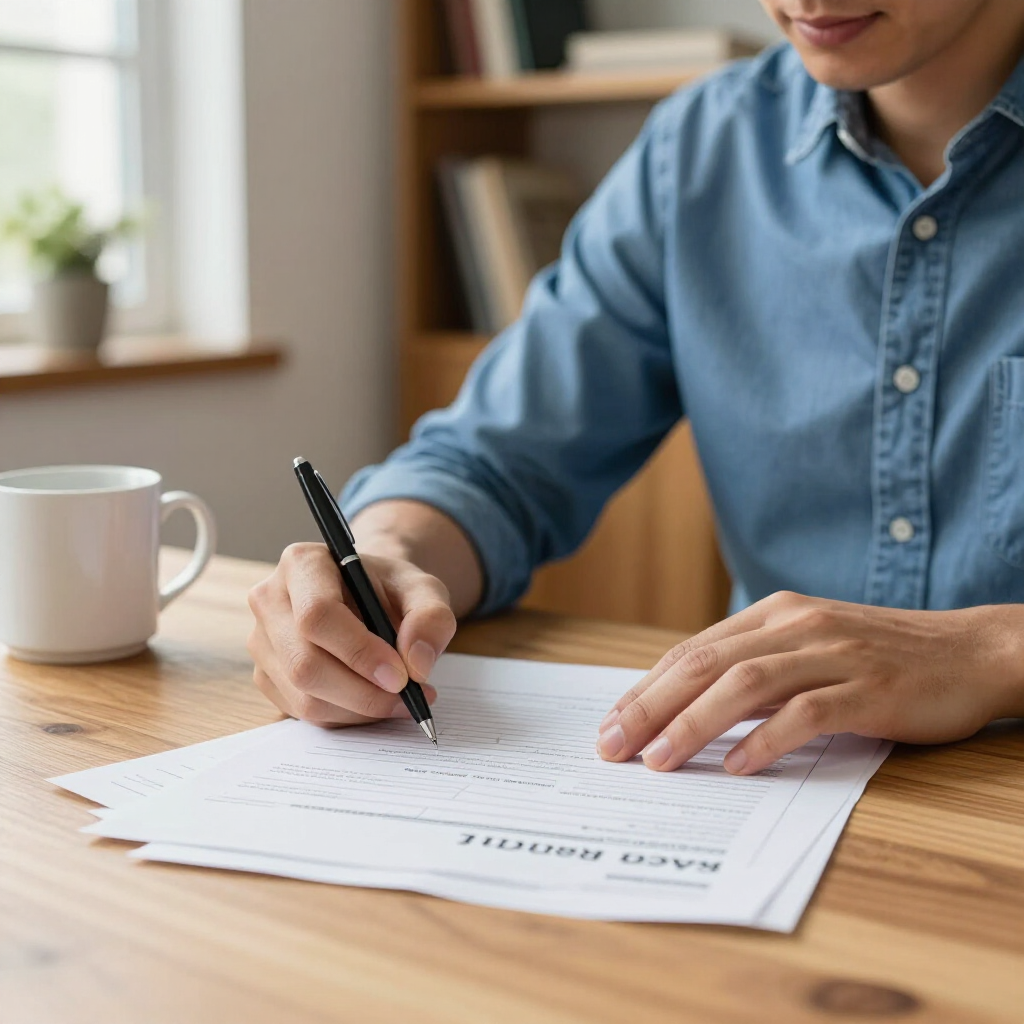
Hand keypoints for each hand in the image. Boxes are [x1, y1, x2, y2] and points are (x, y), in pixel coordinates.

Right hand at [247, 542, 455, 726]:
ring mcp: (262, 641)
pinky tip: (374, 701)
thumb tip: (416, 663)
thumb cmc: (391, 589)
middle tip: (409, 697)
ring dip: (359, 709)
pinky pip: (302, 712)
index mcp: (302, 563)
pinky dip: (346, 716)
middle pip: (305, 664)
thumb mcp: (425, 590)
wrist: (370, 597)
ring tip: (400, 699)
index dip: (359, 652)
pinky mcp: (266, 675)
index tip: (400, 676)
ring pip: (303, 696)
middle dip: (363, 692)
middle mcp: (270, 599)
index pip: (317, 615)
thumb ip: (431, 618)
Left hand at [596, 592, 1023, 774]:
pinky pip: (806, 713)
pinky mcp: (869, 688)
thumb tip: (689, 706)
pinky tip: (736, 767)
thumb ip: (756, 667)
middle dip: (650, 705)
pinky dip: (765, 740)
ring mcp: (833, 654)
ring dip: (694, 723)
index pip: (693, 649)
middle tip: (612, 745)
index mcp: (775, 613)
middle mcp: (797, 625)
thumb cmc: (880, 657)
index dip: (647, 687)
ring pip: (746, 684)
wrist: (970, 651)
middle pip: (706, 663)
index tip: (612, 723)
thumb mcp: (808, 647)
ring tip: (659, 760)